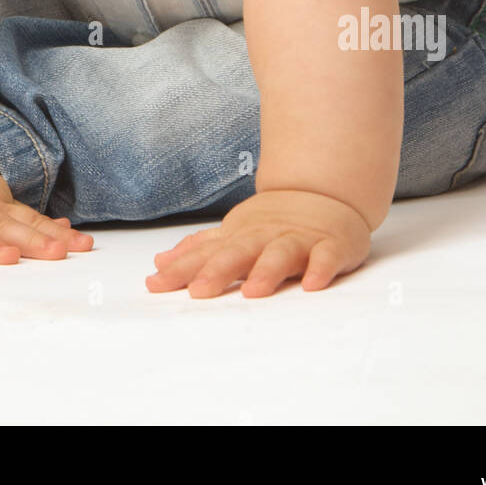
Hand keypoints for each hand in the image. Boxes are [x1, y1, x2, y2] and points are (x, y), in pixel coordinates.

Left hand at [145, 189, 371, 297]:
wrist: (325, 192)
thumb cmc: (273, 222)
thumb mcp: (233, 233)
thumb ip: (199, 250)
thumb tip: (159, 262)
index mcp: (239, 236)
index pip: (206, 254)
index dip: (181, 268)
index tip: (155, 284)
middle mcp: (265, 237)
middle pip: (239, 253)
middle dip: (218, 271)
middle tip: (198, 291)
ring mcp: (298, 240)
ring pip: (281, 254)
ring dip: (267, 271)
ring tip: (252, 291)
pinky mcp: (330, 246)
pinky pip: (326, 258)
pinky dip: (320, 269)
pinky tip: (312, 284)